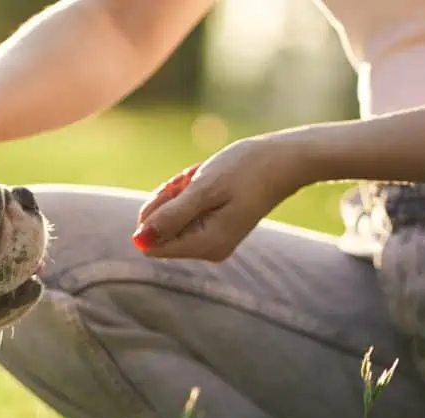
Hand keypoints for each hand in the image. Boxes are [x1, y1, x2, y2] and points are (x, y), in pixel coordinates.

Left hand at [133, 133, 312, 260]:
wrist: (285, 160)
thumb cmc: (246, 169)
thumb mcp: (203, 189)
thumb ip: (170, 216)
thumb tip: (139, 239)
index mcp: (205, 245)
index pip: (152, 244)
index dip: (155, 213)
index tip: (179, 190)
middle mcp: (208, 250)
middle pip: (160, 231)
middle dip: (169, 199)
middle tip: (195, 179)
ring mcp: (213, 241)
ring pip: (172, 218)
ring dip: (180, 192)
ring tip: (205, 177)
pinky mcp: (217, 228)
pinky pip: (187, 212)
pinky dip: (191, 192)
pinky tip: (208, 178)